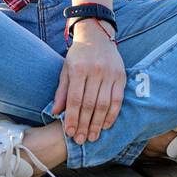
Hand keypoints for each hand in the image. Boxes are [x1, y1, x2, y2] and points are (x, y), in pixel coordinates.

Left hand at [50, 20, 125, 145]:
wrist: (97, 36)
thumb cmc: (78, 55)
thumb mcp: (66, 69)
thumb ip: (62, 91)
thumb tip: (55, 112)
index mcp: (79, 69)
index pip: (75, 99)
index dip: (72, 118)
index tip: (69, 133)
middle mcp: (96, 71)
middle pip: (90, 104)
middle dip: (84, 125)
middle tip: (80, 140)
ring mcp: (110, 73)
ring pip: (104, 104)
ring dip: (98, 123)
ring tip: (92, 137)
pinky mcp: (121, 76)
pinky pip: (118, 99)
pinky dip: (112, 115)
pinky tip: (106, 125)